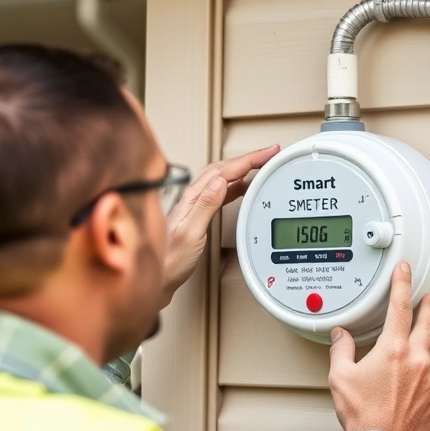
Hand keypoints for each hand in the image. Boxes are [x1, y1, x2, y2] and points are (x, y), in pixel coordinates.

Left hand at [159, 144, 280, 307]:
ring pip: (223, 177)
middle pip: (225, 168)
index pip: (225, 170)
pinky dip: (237, 185)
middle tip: (270, 155)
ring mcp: (196, 204)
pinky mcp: (199, 214)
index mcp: (192, 198)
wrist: (159, 277)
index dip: (249, 159)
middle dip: (249, 158)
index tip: (268, 152)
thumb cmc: (170, 260)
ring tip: (261, 167)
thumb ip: (206, 206)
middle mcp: (193, 197)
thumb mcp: (191, 233)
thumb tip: (221, 182)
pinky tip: (244, 188)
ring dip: (244, 169)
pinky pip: (222, 191)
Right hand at [327, 262, 429, 430]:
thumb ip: (341, 350)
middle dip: (427, 306)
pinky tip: (412, 381)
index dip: (402, 283)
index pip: (400, 306)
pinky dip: (425, 373)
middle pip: (427, 322)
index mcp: (393, 350)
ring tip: (413, 346)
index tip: (405, 271)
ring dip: (423, 344)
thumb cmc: (363, 416)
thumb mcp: (340, 378)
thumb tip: (341, 337)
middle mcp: (416, 360)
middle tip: (428, 297)